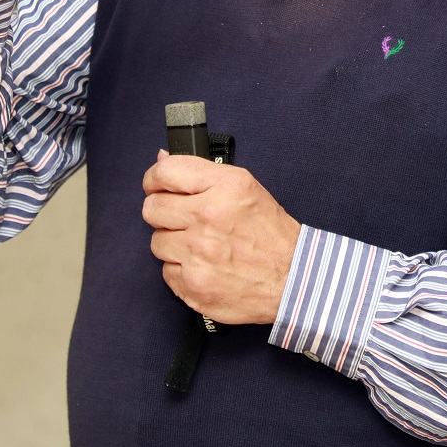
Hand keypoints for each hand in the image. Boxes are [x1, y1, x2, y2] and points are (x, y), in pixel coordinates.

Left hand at [142, 153, 301, 324]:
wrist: (293, 280)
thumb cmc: (271, 234)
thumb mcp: (245, 188)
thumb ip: (202, 173)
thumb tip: (162, 161)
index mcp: (225, 187)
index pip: (165, 173)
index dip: (155, 178)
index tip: (156, 185)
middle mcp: (208, 217)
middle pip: (152, 208)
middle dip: (163, 212)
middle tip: (180, 217)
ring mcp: (198, 254)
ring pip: (156, 242)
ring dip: (173, 243)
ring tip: (199, 245)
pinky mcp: (193, 285)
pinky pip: (167, 271)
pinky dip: (181, 269)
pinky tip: (203, 266)